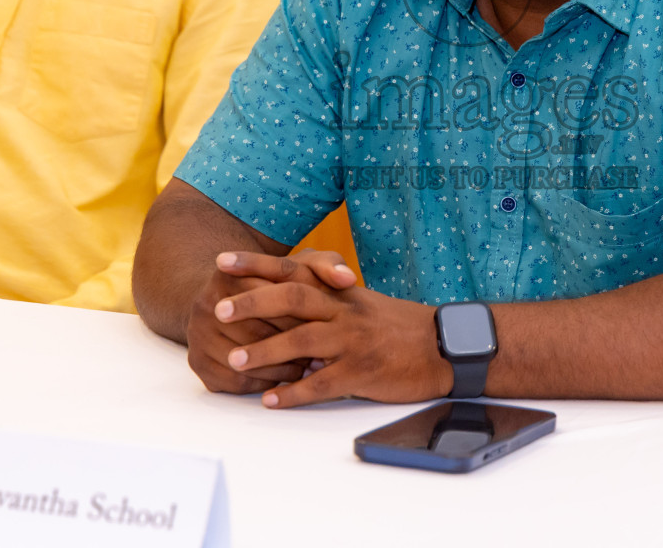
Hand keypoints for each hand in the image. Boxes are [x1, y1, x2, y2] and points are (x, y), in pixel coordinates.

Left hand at [214, 254, 451, 407]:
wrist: (444, 347)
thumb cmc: (399, 327)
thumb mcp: (362, 304)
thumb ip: (325, 302)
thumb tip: (281, 305)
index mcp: (341, 293)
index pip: (293, 270)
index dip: (256, 265)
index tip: (222, 262)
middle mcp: (345, 311)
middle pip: (292, 298)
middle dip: (252, 303)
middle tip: (218, 310)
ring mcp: (353, 341)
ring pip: (301, 341)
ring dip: (264, 351)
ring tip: (234, 361)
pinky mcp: (363, 372)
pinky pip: (321, 383)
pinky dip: (293, 392)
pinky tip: (271, 399)